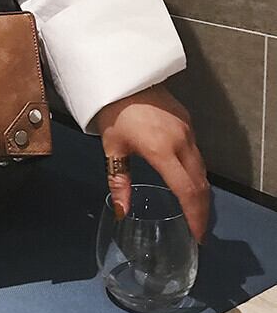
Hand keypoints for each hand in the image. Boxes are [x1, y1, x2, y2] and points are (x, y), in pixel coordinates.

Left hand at [92, 83, 210, 244]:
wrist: (120, 77)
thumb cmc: (112, 112)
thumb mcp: (113, 149)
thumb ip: (119, 182)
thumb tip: (121, 211)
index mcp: (162, 149)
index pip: (187, 190)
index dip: (194, 216)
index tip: (196, 235)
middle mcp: (181, 140)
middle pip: (200, 182)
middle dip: (202, 209)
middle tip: (198, 229)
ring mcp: (187, 129)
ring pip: (202, 167)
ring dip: (201, 191)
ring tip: (194, 210)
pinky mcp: (187, 120)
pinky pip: (197, 151)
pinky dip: (197, 171)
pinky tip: (188, 180)